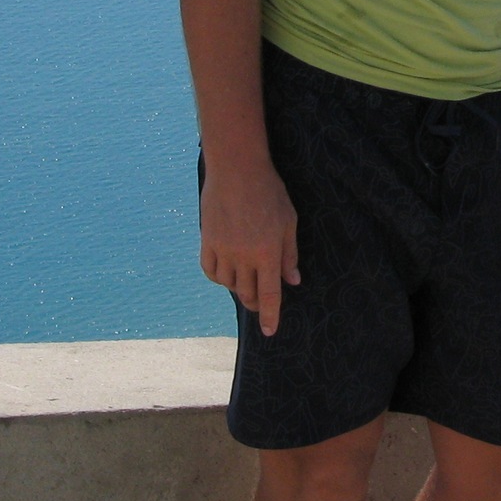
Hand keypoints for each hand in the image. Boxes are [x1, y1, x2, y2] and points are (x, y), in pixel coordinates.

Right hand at [201, 154, 300, 333]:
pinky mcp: (207, 240)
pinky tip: (226, 272)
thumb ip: (289, 254)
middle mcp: (244, 255)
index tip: (270, 332)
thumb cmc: (269, 191)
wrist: (236, 168)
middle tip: (260, 303)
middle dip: (255, 303)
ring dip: (238, 287)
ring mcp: (223, 249)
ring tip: (246, 279)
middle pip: (247, 293)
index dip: (270, 316)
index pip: (270, 294)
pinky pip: (210, 270)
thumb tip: (293, 281)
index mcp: (268, 252)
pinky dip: (219, 277)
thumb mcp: (288, 220)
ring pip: (228, 284)